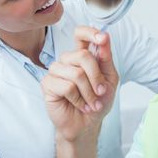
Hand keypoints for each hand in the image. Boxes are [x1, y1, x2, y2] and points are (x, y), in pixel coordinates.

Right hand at [41, 26, 118, 142]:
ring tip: (91, 102)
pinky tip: (79, 104)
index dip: (90, 32)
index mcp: (83, 55)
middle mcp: (68, 60)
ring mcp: (56, 71)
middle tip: (101, 92)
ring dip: (89, 92)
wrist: (87, 124)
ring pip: (76, 73)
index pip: (81, 34)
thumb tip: (105, 36)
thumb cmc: (97, 101)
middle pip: (83, 55)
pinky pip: (67, 86)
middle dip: (96, 77)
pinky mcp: (48, 84)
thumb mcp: (109, 79)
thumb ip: (106, 58)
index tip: (103, 38)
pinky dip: (78, 99)